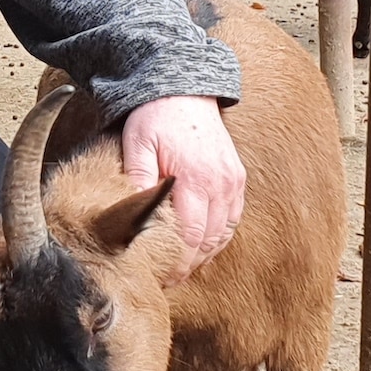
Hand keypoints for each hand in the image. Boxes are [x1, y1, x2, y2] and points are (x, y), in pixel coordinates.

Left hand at [121, 95, 244, 281]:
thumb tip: (133, 217)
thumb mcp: (137, 145)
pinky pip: (232, 220)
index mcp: (195, 178)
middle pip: (208, 242)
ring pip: (223, 234)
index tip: (161, 278)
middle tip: (167, 280)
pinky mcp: (237, 179)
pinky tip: (200, 248)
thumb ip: (139, 181)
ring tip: (182, 269)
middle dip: (188, 265)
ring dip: (203, 255)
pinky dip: (217, 238)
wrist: (184, 89)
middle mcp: (221, 184)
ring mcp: (233, 182)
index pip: (190, 237)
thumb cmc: (155, 117)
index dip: (177, 263)